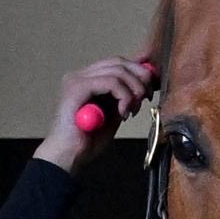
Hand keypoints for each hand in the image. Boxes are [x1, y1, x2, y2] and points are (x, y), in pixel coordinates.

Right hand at [36, 53, 160, 169]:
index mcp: (88, 79)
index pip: (118, 63)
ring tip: (133, 110)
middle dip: (140, 78)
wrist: (69, 156)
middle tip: (146, 98)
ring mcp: (77, 79)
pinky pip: (111, 82)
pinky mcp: (77, 88)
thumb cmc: (89, 140)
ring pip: (117, 71)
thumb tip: (145, 82)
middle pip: (119, 62)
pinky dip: (124, 96)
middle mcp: (80, 75)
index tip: (151, 89)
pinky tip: (123, 112)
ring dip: (133, 90)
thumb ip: (126, 96)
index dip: (139, 71)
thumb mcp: (115, 113)